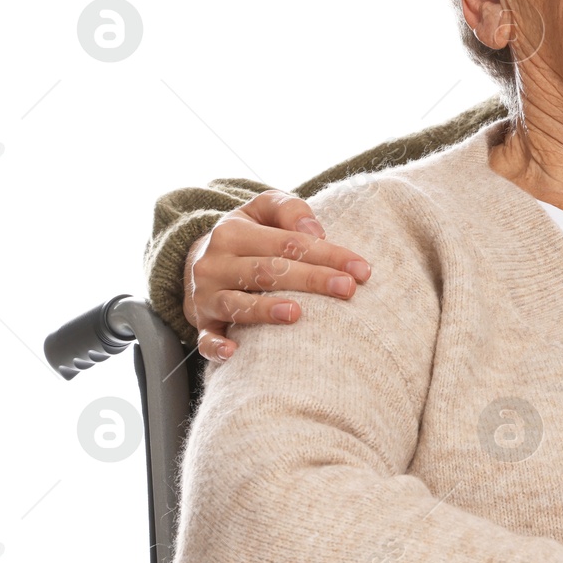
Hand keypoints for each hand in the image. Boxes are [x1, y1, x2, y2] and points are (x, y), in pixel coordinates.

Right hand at [184, 191, 371, 361]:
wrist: (200, 260)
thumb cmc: (250, 235)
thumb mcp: (263, 210)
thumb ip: (290, 210)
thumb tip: (315, 231)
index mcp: (232, 232)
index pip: (288, 243)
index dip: (327, 254)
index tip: (361, 269)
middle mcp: (215, 264)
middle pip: (268, 271)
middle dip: (311, 279)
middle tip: (347, 289)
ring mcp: (206, 296)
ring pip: (238, 304)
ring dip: (266, 310)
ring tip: (296, 314)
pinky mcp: (203, 323)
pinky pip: (206, 338)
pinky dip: (216, 347)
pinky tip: (233, 352)